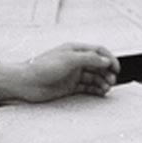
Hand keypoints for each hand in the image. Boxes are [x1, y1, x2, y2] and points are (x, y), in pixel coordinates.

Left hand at [0, 44, 119, 101]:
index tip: (116, 68)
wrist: (26, 83)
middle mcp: (76, 61)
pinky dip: (96, 90)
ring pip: (94, 77)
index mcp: (75, 50)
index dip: (109, 58)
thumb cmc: (42, 67)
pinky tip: (100, 93)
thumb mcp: (68, 59)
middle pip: (98, 65)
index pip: (98, 51)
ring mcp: (73, 74)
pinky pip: (88, 87)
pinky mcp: (70, 86)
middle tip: (111, 81)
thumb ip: (88, 59)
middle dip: (107, 72)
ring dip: (103, 82)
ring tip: (106, 89)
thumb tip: (105, 60)